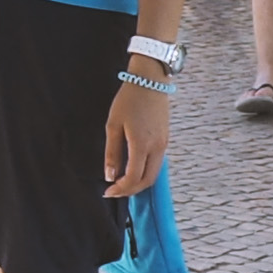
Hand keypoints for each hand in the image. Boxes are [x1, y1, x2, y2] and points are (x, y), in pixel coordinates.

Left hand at [103, 75, 170, 197]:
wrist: (150, 81)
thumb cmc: (129, 100)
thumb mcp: (113, 125)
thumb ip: (112, 152)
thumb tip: (109, 175)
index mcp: (141, 144)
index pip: (133, 178)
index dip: (120, 189)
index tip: (107, 191)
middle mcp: (157, 147)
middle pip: (147, 181)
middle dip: (130, 190)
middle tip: (114, 191)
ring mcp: (164, 144)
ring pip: (154, 174)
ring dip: (138, 183)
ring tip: (121, 182)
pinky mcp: (165, 140)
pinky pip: (157, 163)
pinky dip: (145, 172)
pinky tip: (132, 168)